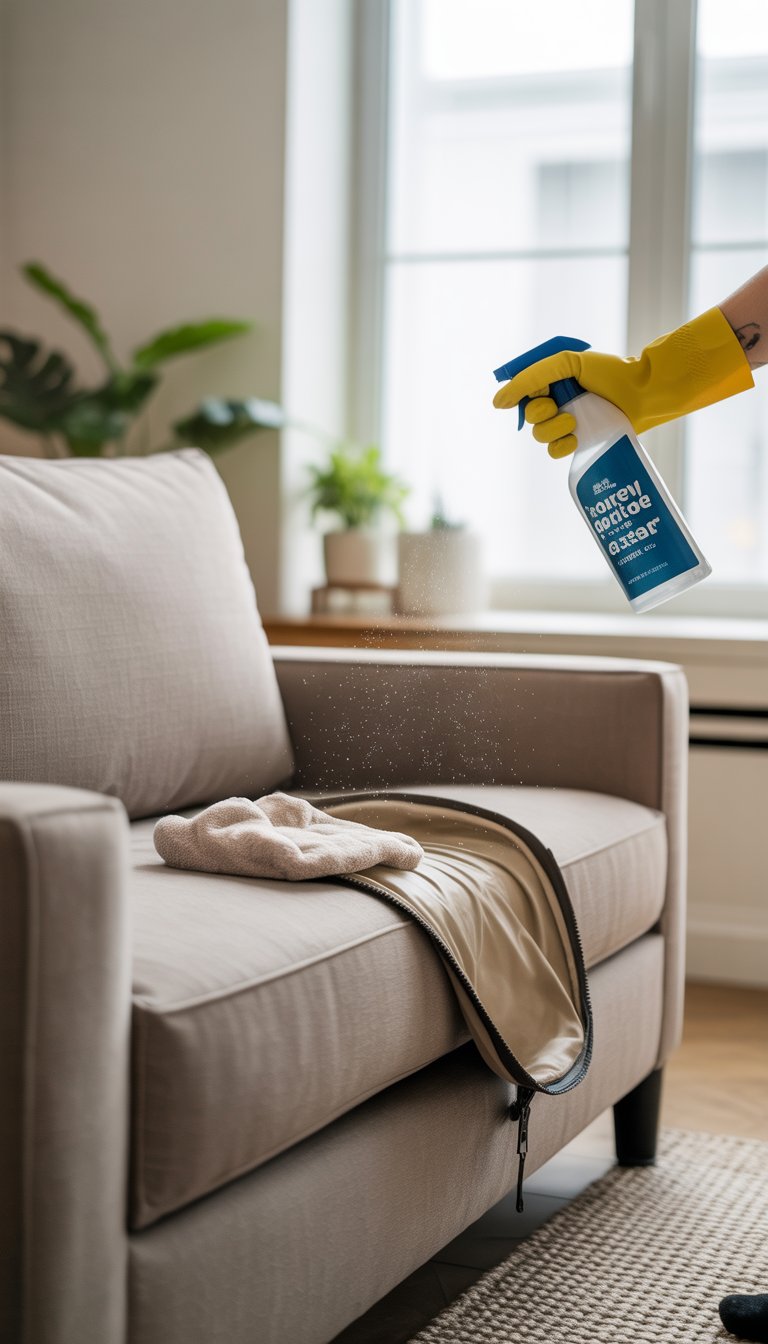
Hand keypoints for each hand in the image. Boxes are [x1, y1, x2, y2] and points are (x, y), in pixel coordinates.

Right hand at [493, 307, 752, 457]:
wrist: (642, 392)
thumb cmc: (609, 372)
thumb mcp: (566, 364)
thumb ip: (530, 378)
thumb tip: (496, 402)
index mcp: (551, 381)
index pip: (521, 394)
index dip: (525, 397)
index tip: (542, 392)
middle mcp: (557, 402)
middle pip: (528, 418)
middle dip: (541, 413)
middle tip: (559, 405)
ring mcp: (568, 423)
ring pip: (540, 436)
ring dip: (553, 429)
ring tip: (574, 422)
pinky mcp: (580, 441)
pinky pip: (554, 452)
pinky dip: (561, 446)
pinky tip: (576, 438)